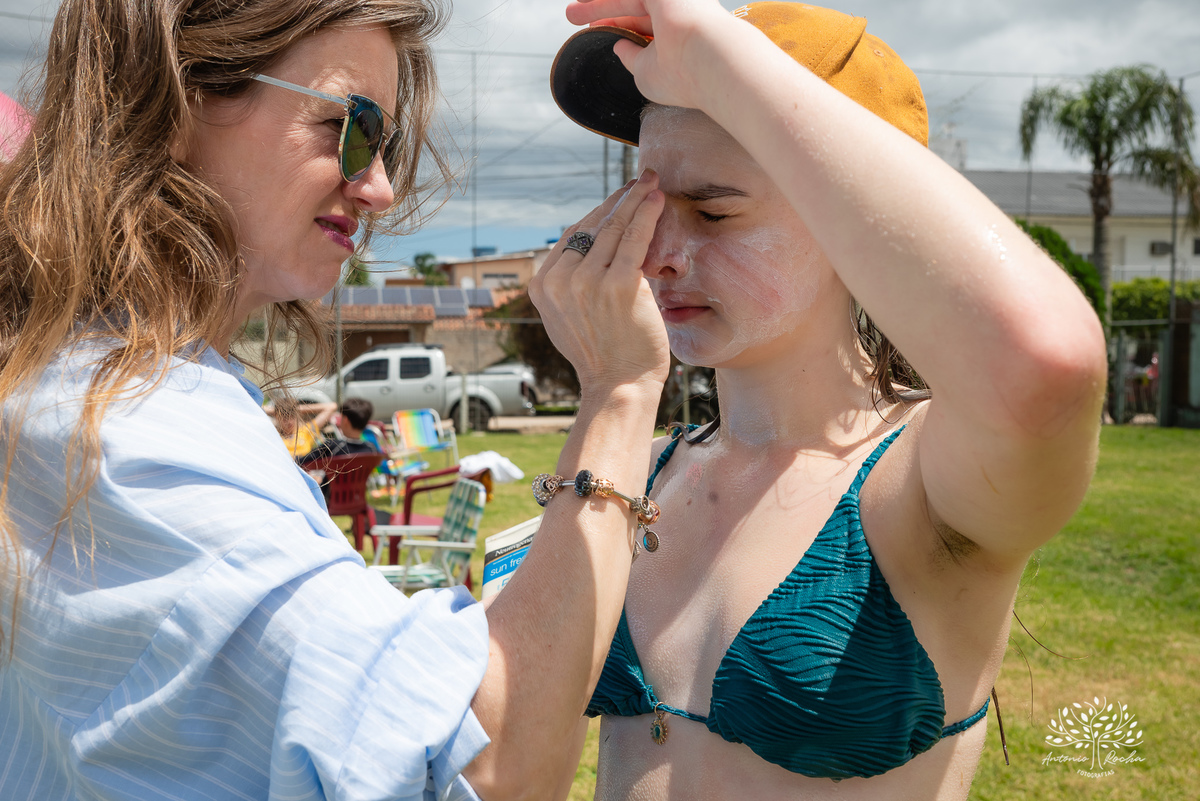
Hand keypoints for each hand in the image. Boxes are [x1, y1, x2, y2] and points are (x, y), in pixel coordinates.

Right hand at [529, 169, 668, 397]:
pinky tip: (656, 199)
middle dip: (618, 199)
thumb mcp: (566, 319)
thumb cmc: (602, 355)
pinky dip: (646, 215)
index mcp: (542, 286)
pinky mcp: (617, 286)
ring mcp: (587, 282)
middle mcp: (560, 280)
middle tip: (638, 180)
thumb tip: (580, 256)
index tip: (616, 200)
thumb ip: (567, 287)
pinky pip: (634, 241)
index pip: (572, 237)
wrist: (618, 386)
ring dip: (634, 200)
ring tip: (650, 183)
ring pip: (614, 229)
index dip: (597, 213)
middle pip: (593, 227)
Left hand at [565, 0, 740, 113]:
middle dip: (601, 10)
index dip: (615, 25)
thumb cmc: (683, 76)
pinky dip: (605, 3)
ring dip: (597, 4)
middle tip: (572, 15)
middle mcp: (678, 14)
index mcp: (678, 35)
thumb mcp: (646, 72)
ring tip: (570, 12)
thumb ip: (631, 57)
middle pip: (632, 6)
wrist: (710, 61)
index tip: (593, 31)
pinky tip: (587, 3)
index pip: (641, 24)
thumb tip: (618, 46)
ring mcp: (673, 1)